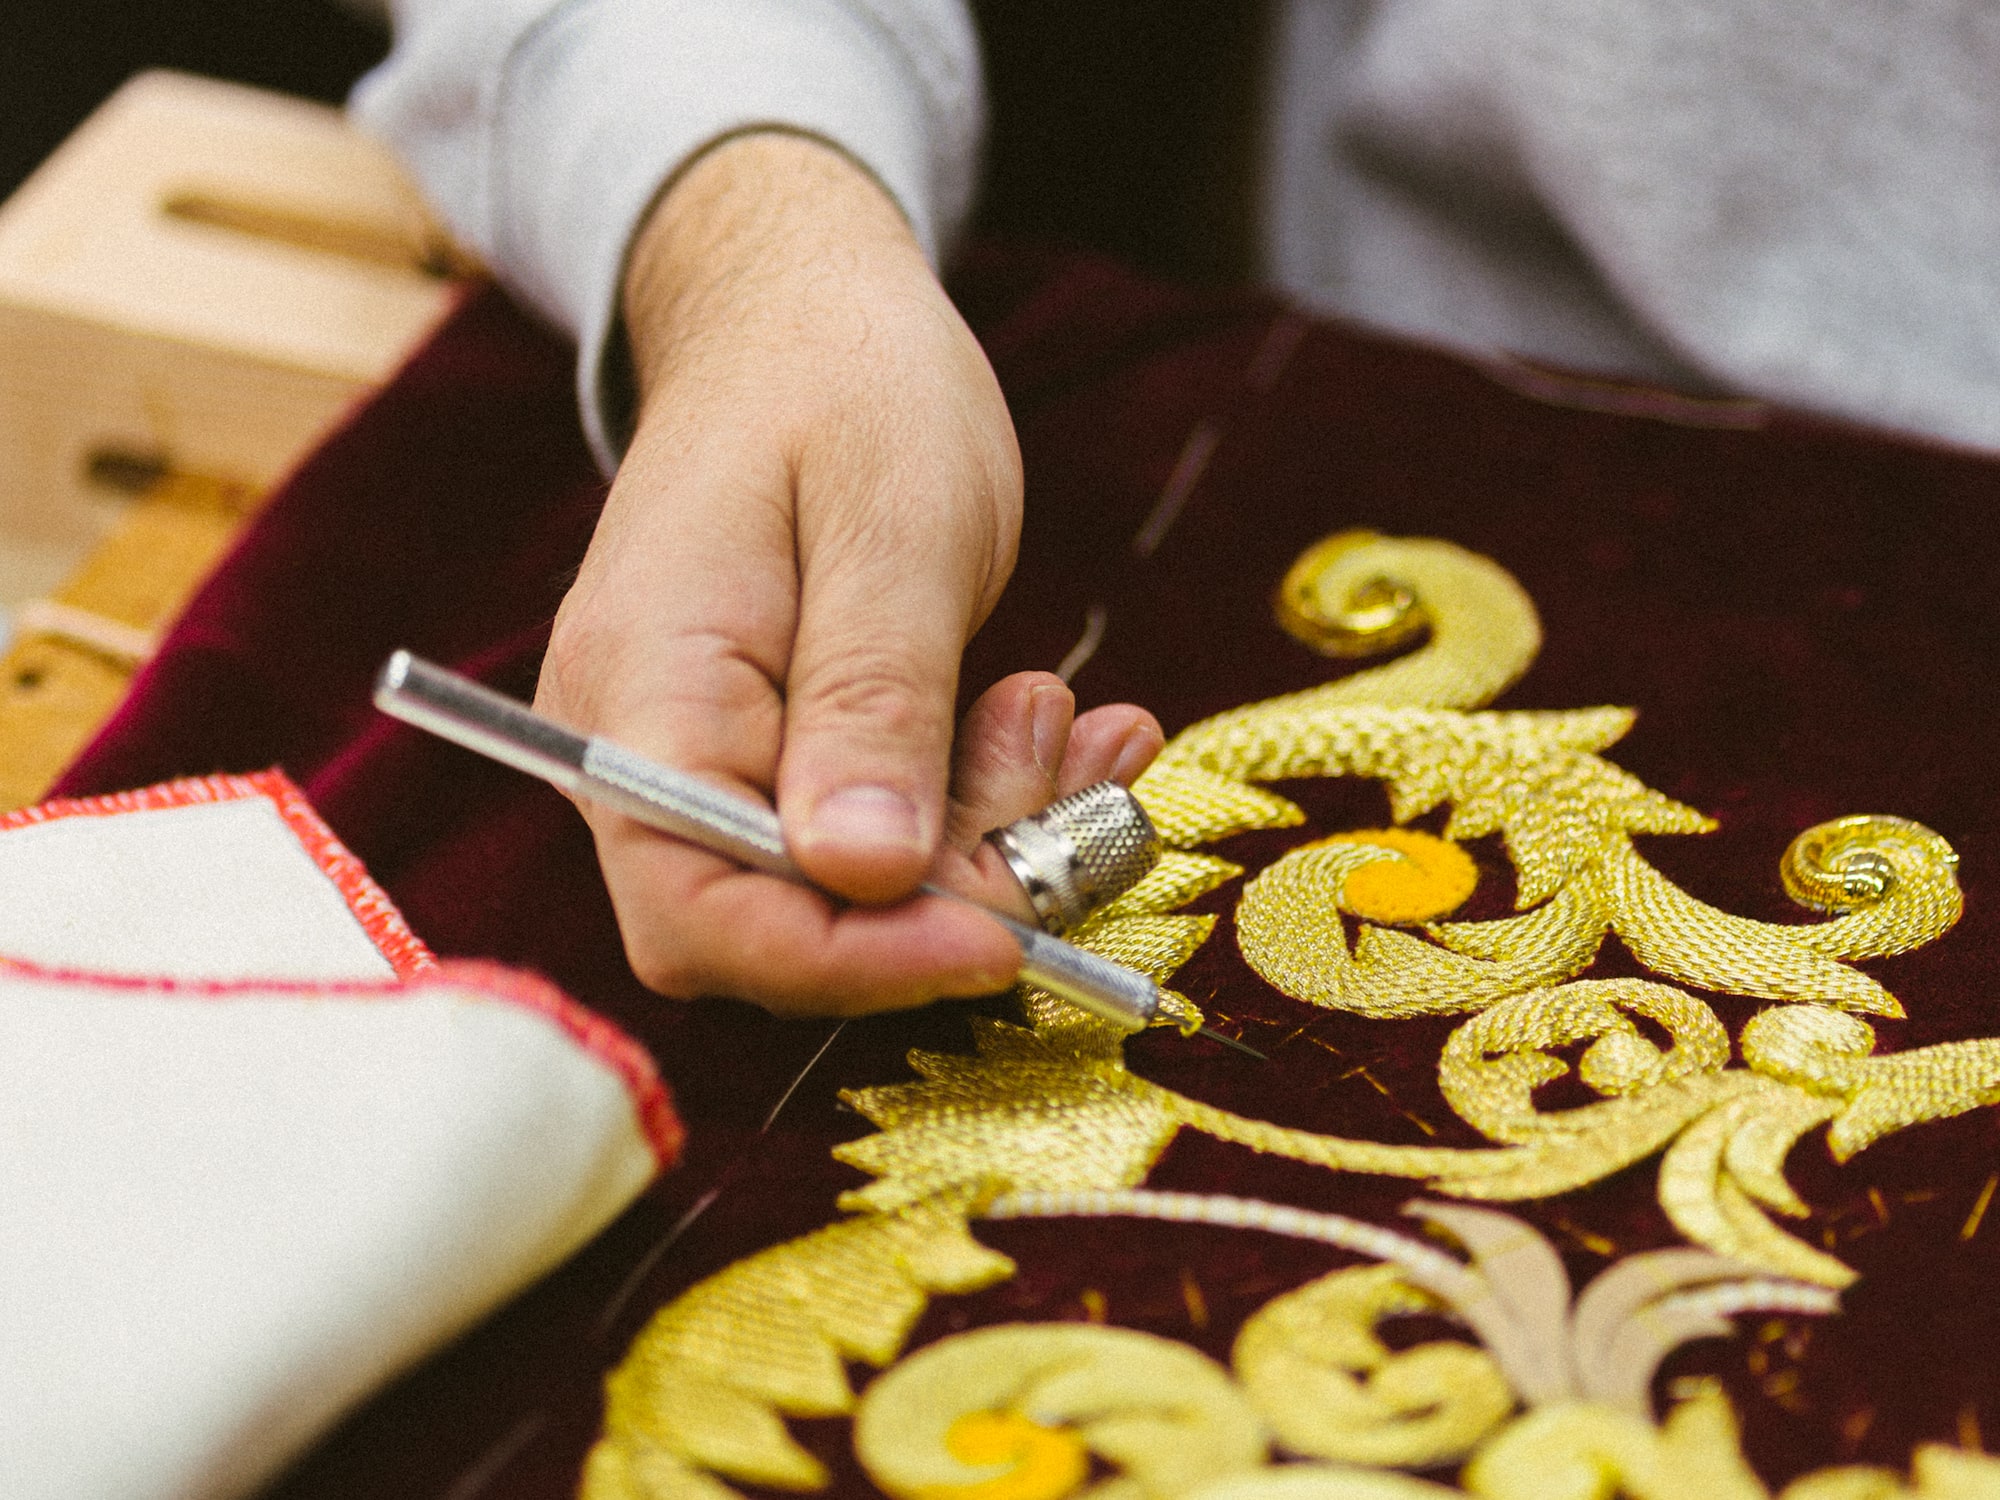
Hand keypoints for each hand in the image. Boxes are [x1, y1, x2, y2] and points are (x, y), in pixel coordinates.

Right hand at [536, 133, 1161, 1015]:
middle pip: (779, 926)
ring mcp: (708, 759)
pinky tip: (1059, 734)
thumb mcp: (893, 520)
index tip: (1005, 937)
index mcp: (644, 690)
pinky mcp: (779, 756)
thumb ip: (870, 699)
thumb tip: (864, 875)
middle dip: (943, 891)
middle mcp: (647, 751)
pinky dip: (982, 807)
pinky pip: (880, 835)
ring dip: (985, 839)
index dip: (853, 960)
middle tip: (1057, 767)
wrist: (803, 315)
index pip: (705, 912)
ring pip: (849, 893)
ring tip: (1065, 717)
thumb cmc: (845, 382)